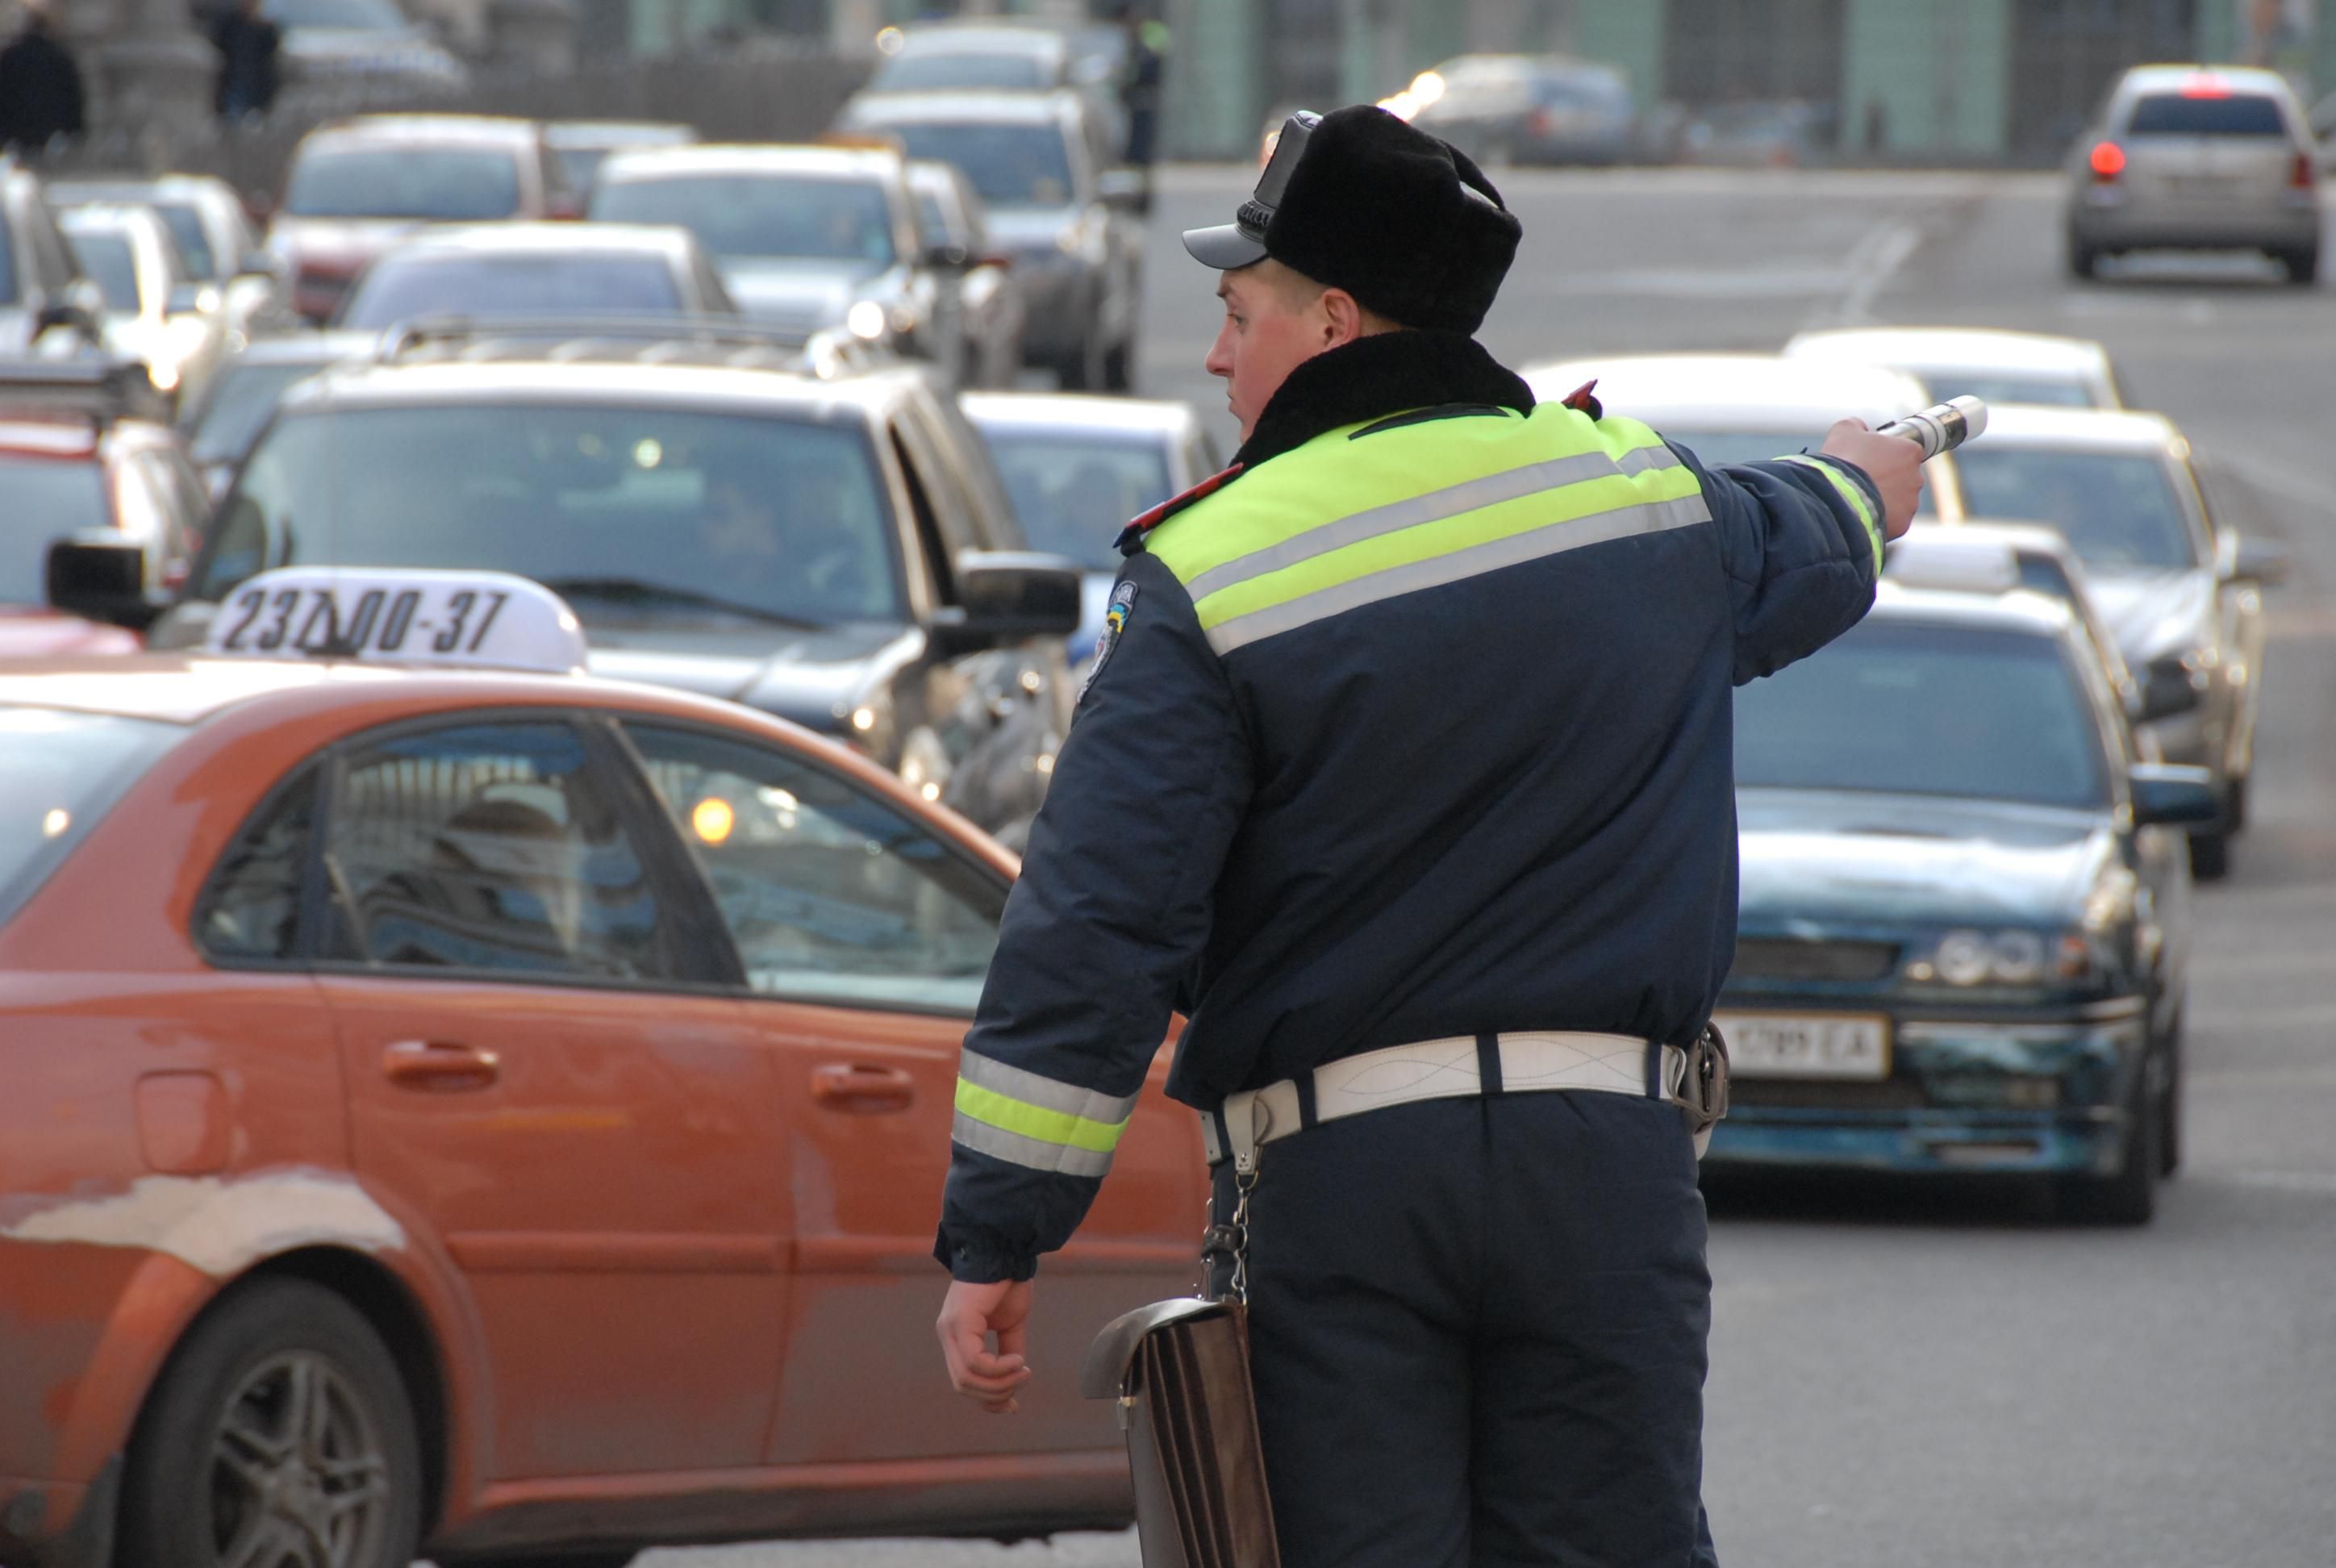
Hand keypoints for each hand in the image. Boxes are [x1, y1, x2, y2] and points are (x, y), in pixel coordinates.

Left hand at [937, 1277, 1035, 1414]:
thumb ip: (1007, 1352)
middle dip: (996, 1393)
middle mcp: (946, 1334)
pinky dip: (998, 1369)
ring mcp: (950, 1328)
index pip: (963, 1380)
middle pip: (963, 1385)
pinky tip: (1018, 1361)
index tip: (1013, 1406)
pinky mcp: (960, 1322)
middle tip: (1023, 1381)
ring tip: (1023, 1371)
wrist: (1007, 1250)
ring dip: (1001, 1383)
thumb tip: (1013, 1378)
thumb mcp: (1009, 1326)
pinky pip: (975, 1362)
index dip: (987, 1399)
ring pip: (967, 1378)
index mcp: (956, 1335)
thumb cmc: (1008, 1283)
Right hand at [1818, 417, 1923, 541]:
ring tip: (1858, 501)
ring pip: (1899, 501)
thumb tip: (1859, 427)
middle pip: (1903, 478)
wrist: (1836, 497)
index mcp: (1909, 451)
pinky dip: (1880, 519)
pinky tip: (1861, 515)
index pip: (1905, 452)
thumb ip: (1856, 425)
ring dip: (1883, 501)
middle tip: (1862, 482)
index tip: (1870, 461)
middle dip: (1887, 480)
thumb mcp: (1844, 431)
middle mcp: (1917, 477)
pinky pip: (1892, 521)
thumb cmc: (1843, 461)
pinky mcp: (1902, 524)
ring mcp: (1911, 503)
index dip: (1886, 456)